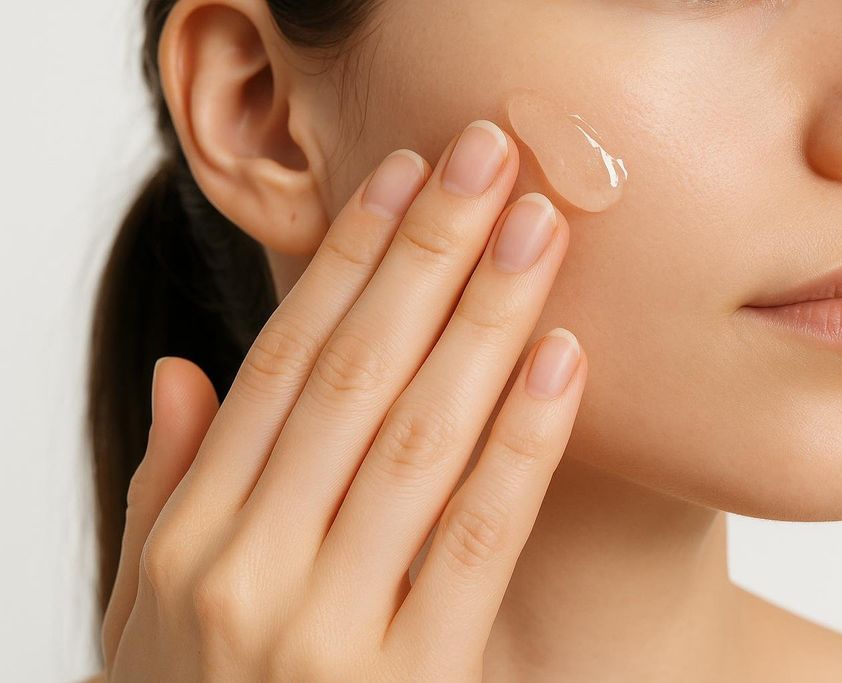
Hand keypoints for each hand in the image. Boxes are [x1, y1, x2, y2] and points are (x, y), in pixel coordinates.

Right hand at [99, 119, 586, 681]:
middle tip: (486, 159)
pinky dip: (521, 443)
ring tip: (534, 228)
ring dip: (482, 320)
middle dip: (425, 255)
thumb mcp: (151, 610)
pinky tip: (561, 359)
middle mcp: (249, 570)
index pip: (281, 365)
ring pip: (417, 437)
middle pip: (354, 375)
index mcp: (192, 538)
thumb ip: (168, 489)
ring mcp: (328, 629)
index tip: (398, 178)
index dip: (344, 264)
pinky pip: (476, 539)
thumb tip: (183, 372)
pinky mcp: (413, 681)